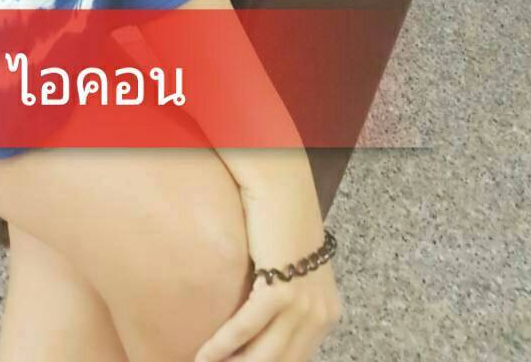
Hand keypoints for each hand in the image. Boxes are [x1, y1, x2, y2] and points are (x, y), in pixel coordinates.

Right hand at [194, 165, 342, 361]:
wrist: (282, 185)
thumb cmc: (281, 220)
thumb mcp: (292, 266)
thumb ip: (285, 297)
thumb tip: (258, 326)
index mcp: (327, 313)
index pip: (296, 359)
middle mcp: (321, 315)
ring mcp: (303, 305)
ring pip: (265, 356)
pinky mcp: (281, 291)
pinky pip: (246, 328)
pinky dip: (221, 345)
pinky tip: (203, 356)